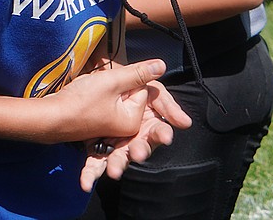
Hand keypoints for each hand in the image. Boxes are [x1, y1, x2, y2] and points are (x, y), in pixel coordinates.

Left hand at [78, 76, 190, 191]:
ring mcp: (117, 146)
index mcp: (150, 125)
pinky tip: (86, 183)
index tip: (166, 137)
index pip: (160, 131)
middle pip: (140, 148)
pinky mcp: (97, 151)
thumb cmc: (131, 89)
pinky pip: (95, 164)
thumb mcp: (151, 91)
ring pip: (119, 159)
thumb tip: (187, 122)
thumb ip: (166, 104)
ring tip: (114, 171)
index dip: (163, 134)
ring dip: (117, 166)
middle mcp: (135, 139)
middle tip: (138, 154)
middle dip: (140, 152)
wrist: (102, 88)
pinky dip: (90, 174)